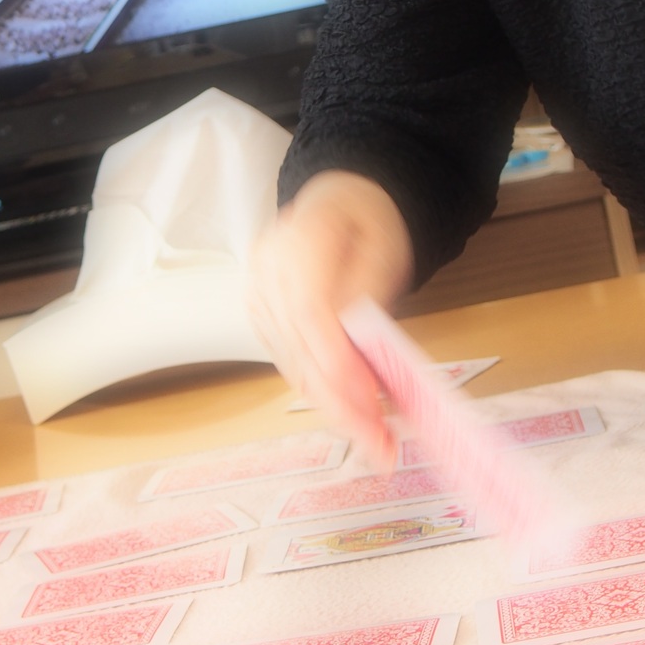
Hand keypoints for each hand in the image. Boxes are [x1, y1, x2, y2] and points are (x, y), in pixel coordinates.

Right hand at [251, 171, 412, 469]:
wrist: (338, 202)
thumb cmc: (367, 221)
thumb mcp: (385, 248)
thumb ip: (371, 298)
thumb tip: (363, 356)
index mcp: (301, 238)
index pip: (310, 309)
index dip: (336, 360)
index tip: (369, 399)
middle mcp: (268, 270)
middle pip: (299, 348)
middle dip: (341, 403)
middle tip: (381, 443)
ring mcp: (259, 296)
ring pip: (293, 366)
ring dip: (334, 409)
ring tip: (376, 442)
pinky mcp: (263, 320)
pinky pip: (291, 365)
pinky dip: (322, 394)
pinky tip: (353, 416)